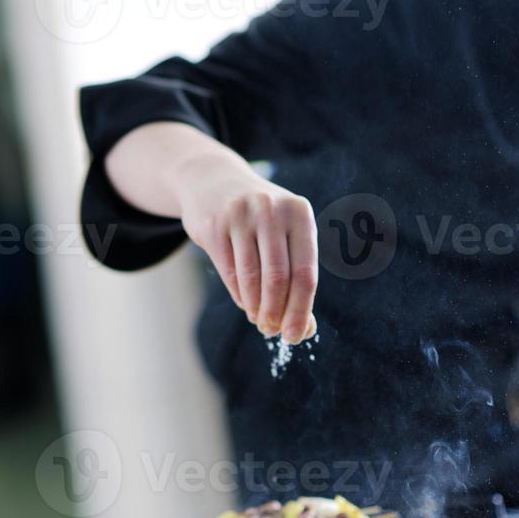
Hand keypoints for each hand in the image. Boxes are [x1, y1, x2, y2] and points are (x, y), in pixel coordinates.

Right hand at [177, 154, 317, 343]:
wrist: (213, 182)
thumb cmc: (259, 219)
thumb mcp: (284, 233)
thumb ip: (297, 275)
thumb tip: (306, 329)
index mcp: (299, 213)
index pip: (306, 272)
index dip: (302, 310)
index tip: (296, 336)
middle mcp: (272, 211)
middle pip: (279, 278)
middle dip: (277, 313)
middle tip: (273, 333)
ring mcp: (241, 216)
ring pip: (252, 278)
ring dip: (256, 308)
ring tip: (259, 321)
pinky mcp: (214, 225)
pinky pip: (229, 272)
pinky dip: (239, 295)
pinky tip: (246, 303)